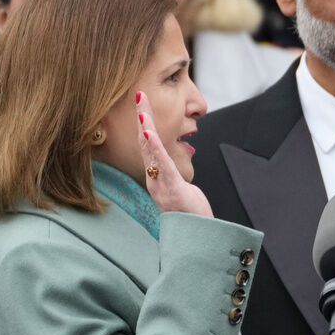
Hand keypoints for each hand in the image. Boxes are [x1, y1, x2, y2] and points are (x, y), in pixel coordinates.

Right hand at [137, 91, 212, 216]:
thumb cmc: (190, 218)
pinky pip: (161, 166)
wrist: (196, 240)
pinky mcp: (171, 190)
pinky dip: (155, 148)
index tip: (141, 103)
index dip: (143, 124)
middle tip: (139, 94)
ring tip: (142, 109)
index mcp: (157, 177)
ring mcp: (161, 185)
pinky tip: (149, 133)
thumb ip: (172, 180)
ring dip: (146, 129)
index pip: (149, 146)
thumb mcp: (180, 193)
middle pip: (146, 143)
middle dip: (142, 117)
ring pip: (151, 153)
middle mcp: (155, 179)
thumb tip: (169, 168)